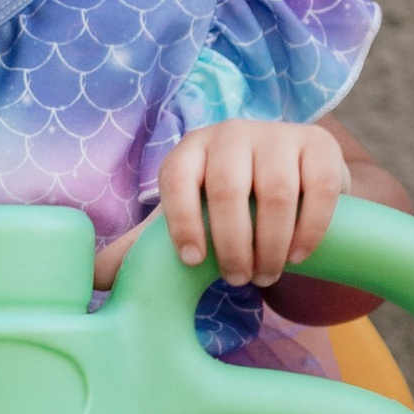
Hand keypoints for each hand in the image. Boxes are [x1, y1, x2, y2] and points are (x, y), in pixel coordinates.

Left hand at [127, 116, 349, 290]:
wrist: (291, 178)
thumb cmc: (227, 206)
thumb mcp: (186, 220)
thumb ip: (141, 248)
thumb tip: (94, 280)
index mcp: (191, 149)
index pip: (176, 178)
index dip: (181, 222)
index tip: (193, 262)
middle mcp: (231, 133)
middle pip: (227, 190)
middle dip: (233, 245)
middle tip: (239, 279)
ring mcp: (278, 134)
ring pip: (277, 192)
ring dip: (272, 244)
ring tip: (268, 274)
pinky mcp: (320, 145)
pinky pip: (319, 188)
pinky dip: (309, 229)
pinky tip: (299, 255)